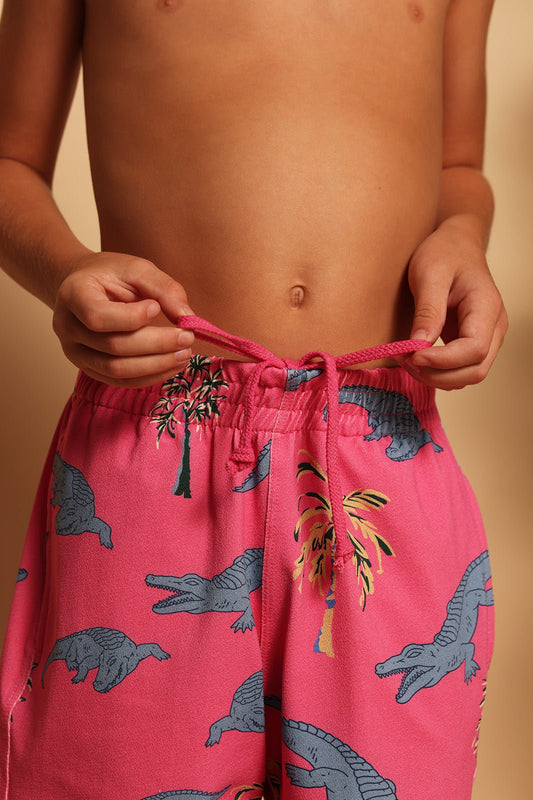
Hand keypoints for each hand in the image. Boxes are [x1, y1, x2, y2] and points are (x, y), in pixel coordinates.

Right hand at [53, 252, 195, 386]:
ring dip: (156, 366)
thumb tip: (188, 317)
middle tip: (187, 337)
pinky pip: (120, 381)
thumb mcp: (136, 269)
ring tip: (184, 354)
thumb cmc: (110, 275)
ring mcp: (75, 352)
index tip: (156, 308)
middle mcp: (68, 328)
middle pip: (113, 346)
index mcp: (73, 295)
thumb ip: (163, 288)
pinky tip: (172, 365)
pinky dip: (150, 376)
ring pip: (117, 370)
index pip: (97, 316)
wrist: (82, 287)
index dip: (130, 317)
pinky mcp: (89, 369)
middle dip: (156, 345)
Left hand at [403, 217, 507, 389]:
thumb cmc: (445, 253)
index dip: (443, 360)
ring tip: (406, 358)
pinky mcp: (471, 343)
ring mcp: (486, 338)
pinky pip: (459, 369)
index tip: (412, 355)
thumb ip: (428, 312)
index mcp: (486, 307)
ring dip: (435, 377)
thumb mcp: (430, 275)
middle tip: (405, 359)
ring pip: (467, 376)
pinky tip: (415, 358)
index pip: (474, 349)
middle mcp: (493, 328)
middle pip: (474, 371)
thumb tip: (419, 346)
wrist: (456, 245)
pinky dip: (437, 372)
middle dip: (437, 374)